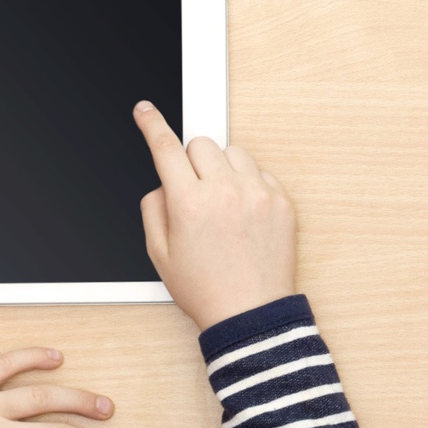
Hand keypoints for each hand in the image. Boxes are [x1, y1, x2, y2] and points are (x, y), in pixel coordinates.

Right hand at [134, 101, 296, 329]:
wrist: (251, 316)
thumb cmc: (206, 290)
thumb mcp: (160, 255)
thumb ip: (153, 209)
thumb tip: (163, 184)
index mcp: (189, 204)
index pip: (165, 148)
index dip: (152, 124)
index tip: (146, 111)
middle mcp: (224, 192)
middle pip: (201, 144)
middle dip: (191, 161)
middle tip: (194, 192)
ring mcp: (257, 194)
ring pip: (233, 152)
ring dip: (222, 169)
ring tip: (223, 205)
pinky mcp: (281, 202)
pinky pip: (260, 173)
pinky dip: (249, 185)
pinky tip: (244, 216)